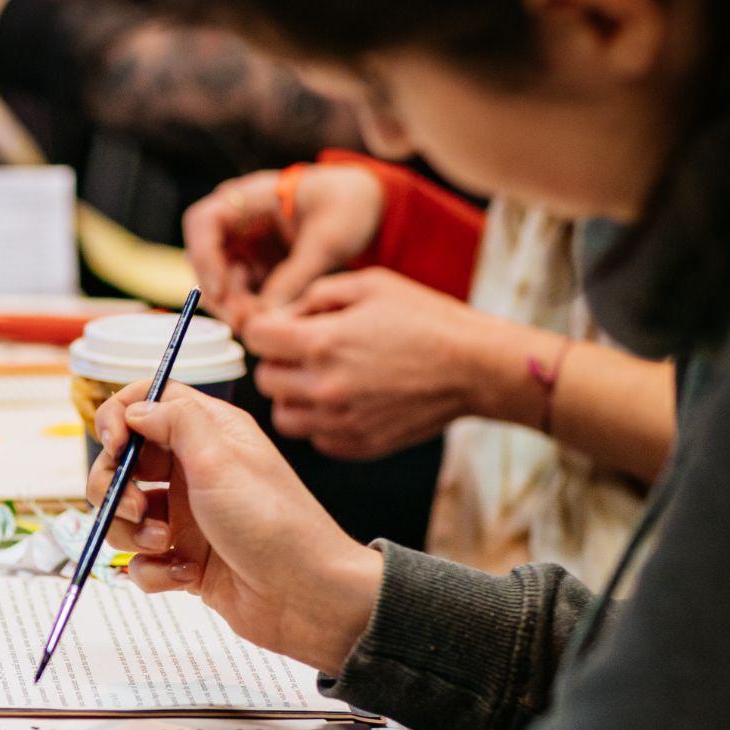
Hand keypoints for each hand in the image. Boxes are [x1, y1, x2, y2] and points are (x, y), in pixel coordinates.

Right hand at [89, 382, 383, 675]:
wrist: (306, 597)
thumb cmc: (274, 524)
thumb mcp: (221, 458)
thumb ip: (173, 421)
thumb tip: (135, 408)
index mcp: (208, 434)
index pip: (147, 403)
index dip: (120, 418)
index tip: (115, 444)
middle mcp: (194, 471)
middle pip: (123, 463)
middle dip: (115, 487)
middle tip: (135, 507)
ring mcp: (187, 517)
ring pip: (124, 515)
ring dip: (132, 532)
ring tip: (165, 544)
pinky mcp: (184, 559)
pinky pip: (141, 561)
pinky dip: (153, 571)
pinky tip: (185, 575)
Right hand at [183, 163, 384, 341]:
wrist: (366, 204)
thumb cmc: (347, 205)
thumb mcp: (328, 241)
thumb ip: (298, 277)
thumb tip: (271, 317)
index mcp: (249, 196)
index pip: (204, 223)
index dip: (204, 258)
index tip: (219, 292)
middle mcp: (237, 219)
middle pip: (205, 258)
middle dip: (221, 294)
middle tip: (244, 322)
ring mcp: (244, 243)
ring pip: (220, 280)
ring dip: (235, 305)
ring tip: (263, 324)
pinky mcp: (255, 264)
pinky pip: (241, 291)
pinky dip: (250, 308)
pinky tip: (270, 320)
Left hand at [242, 268, 507, 459]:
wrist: (474, 367)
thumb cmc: (426, 319)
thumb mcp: (369, 284)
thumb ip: (316, 296)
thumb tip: (284, 316)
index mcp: (322, 342)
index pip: (255, 338)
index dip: (267, 328)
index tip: (283, 328)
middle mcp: (324, 386)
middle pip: (264, 380)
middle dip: (279, 361)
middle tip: (308, 352)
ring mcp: (340, 421)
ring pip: (283, 416)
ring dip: (293, 397)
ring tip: (321, 380)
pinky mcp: (358, 444)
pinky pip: (315, 438)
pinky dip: (320, 422)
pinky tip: (345, 401)